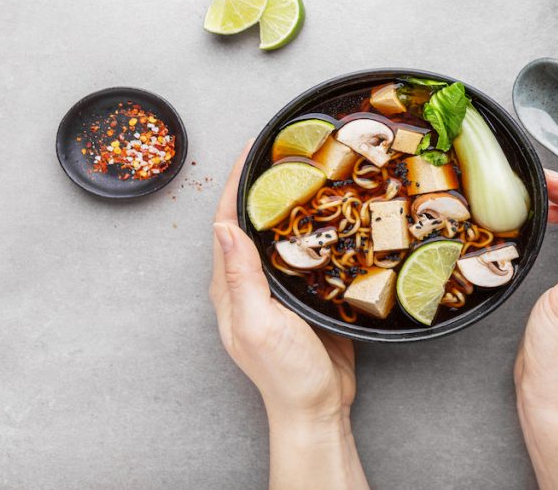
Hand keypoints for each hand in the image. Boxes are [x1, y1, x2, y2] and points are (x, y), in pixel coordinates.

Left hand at [211, 143, 367, 489]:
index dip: (238, 182)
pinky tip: (333, 215)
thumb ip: (241, 277)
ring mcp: (276, 289)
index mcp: (230, 286)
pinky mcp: (303, 296)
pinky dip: (314, 228)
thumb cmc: (285, 374)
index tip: (255, 149)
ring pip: (280, 234)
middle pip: (252, 221)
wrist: (316, 408)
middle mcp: (248, 282)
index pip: (227, 221)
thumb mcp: (260, 324)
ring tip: (312, 172)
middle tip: (289, 152)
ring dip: (291, 202)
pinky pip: (305, 253)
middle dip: (265, 183)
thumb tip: (224, 227)